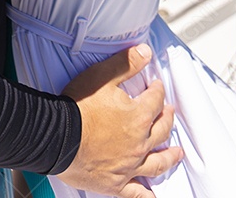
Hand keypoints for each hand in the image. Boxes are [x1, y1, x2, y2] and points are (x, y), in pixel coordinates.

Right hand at [57, 45, 180, 196]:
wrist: (58, 137)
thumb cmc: (78, 107)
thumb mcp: (102, 76)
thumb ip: (126, 64)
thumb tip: (146, 52)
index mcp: (137, 117)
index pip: (155, 100)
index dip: (158, 90)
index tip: (157, 86)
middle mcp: (139, 143)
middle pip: (161, 130)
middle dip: (167, 119)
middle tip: (169, 113)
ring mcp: (129, 165)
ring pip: (156, 163)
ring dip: (169, 157)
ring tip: (177, 154)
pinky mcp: (116, 183)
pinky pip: (137, 193)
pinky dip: (147, 195)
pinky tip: (153, 196)